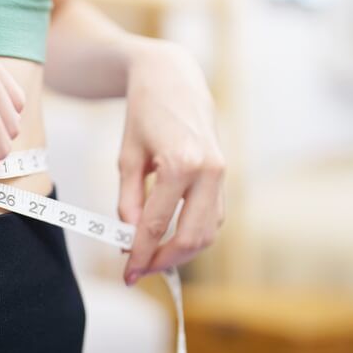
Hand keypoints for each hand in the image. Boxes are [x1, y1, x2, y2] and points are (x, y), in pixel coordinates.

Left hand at [117, 39, 225, 285]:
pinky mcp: (225, 175)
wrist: (173, 79)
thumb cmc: (144, 113)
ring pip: (209, 233)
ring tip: (152, 258)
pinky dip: (194, 234)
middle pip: (190, 238)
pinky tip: (170, 238)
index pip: (156, 225)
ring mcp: (222, 174)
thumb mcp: (127, 157)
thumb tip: (129, 237)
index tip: (126, 274)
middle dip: (163, 261)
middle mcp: (208, 171)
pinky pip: (214, 217)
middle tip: (138, 271)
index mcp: (180, 164)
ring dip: (182, 253)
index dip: (139, 254)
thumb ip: (128, 199)